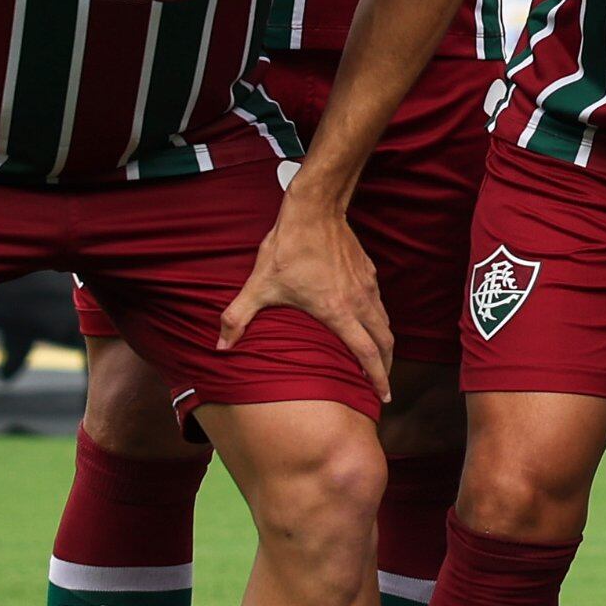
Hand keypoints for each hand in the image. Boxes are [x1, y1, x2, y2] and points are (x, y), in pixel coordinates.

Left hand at [218, 188, 390, 399]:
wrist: (315, 210)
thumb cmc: (288, 248)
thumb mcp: (259, 285)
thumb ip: (238, 318)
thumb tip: (219, 346)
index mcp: (337, 312)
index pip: (366, 353)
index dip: (377, 377)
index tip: (385, 395)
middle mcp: (359, 302)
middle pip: (385, 342)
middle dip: (386, 367)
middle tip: (382, 386)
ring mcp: (367, 286)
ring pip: (385, 322)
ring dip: (384, 344)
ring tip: (377, 358)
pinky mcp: (368, 273)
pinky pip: (379, 304)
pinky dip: (379, 321)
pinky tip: (366, 322)